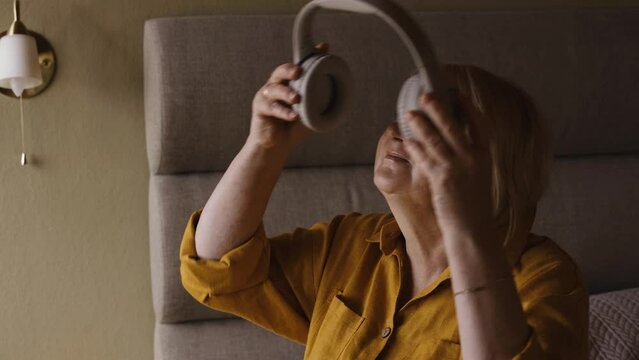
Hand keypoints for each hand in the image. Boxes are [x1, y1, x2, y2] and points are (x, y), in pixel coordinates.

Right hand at [247, 43, 328, 150]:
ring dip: (286, 92)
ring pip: (274, 88)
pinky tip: (292, 116)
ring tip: (296, 99)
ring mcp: (266, 96)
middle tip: (299, 72)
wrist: (277, 146)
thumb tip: (342, 89)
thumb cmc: (294, 127)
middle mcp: (276, 85)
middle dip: (290, 69)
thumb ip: (321, 100)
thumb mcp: (311, 112)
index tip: (323, 47)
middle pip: (280, 72)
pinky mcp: (260, 108)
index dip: (309, 55)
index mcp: (290, 83)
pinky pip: (271, 107)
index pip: (299, 66)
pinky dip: (283, 111)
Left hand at [403, 93, 494, 239]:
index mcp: (484, 157)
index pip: (479, 125)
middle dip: (438, 109)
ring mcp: (457, 168)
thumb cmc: (473, 206)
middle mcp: (472, 159)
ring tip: (410, 114)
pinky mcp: (442, 179)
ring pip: (435, 140)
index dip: (469, 108)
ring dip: (421, 125)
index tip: (458, 94)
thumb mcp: (478, 177)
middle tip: (425, 95)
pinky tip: (406, 140)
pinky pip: (425, 158)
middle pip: (453, 127)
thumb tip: (453, 143)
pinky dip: (415, 147)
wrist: (473, 230)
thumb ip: (469, 159)